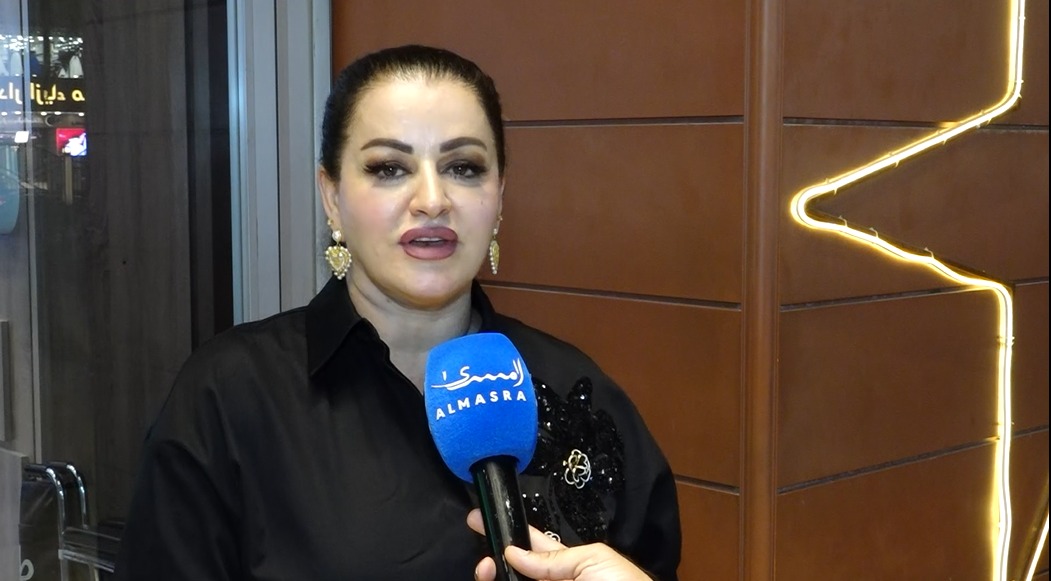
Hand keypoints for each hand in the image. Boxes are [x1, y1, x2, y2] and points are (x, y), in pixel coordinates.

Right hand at [468, 509, 652, 580]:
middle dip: (492, 565)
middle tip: (486, 563)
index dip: (506, 534)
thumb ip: (553, 557)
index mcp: (566, 566)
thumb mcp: (593, 560)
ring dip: (492, 578)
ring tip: (489, 572)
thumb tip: (513, 552)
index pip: (530, 548)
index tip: (477, 520)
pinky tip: (495, 580)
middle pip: (511, 574)